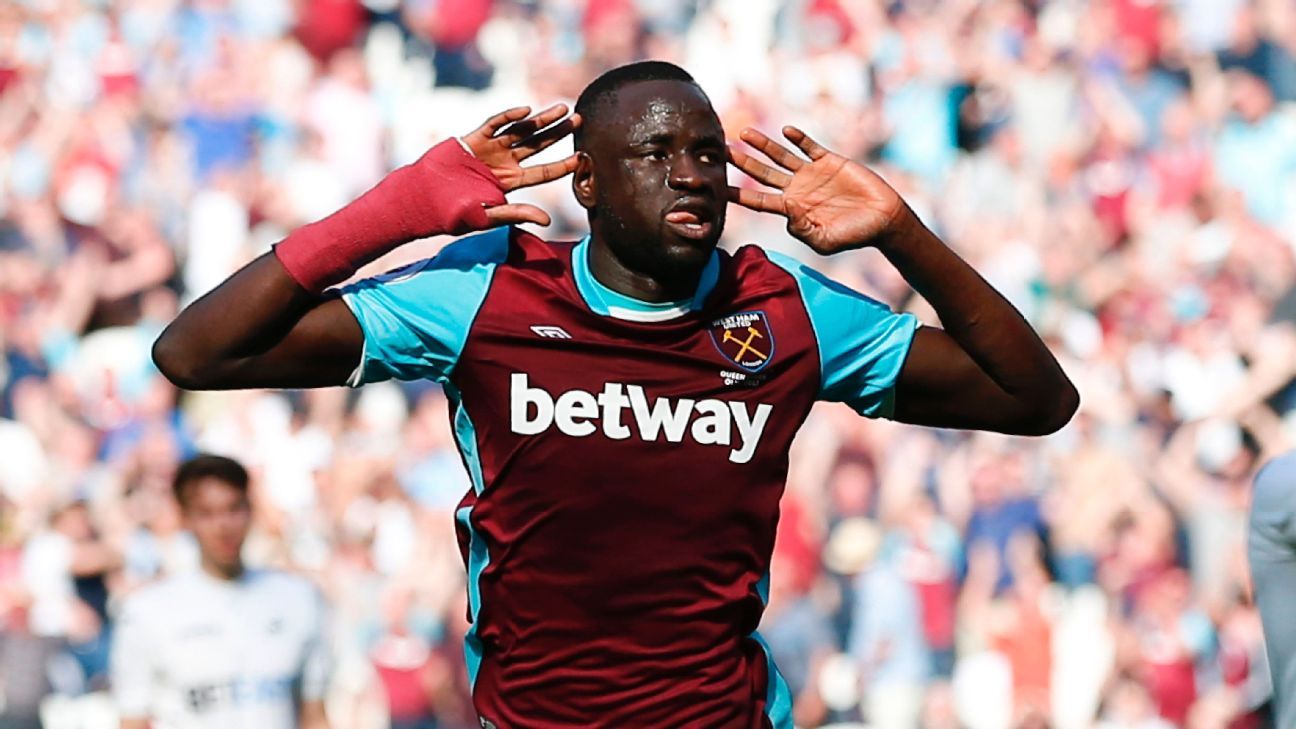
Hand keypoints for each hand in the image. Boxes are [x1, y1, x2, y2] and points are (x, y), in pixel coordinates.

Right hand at [461, 104, 581, 226]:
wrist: (423, 200)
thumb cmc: (453, 214)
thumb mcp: (488, 217)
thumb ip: (517, 214)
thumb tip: (548, 221)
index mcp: (510, 182)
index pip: (543, 172)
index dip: (563, 165)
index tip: (583, 157)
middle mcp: (504, 163)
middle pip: (538, 145)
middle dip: (558, 132)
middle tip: (579, 119)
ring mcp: (489, 149)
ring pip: (521, 130)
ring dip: (541, 119)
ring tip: (562, 109)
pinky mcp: (473, 138)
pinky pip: (493, 124)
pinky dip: (508, 116)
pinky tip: (526, 111)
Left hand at [728, 126, 910, 254]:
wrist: (883, 219)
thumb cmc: (854, 235)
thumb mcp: (826, 241)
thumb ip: (804, 231)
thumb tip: (787, 216)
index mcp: (792, 210)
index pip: (758, 201)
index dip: (738, 195)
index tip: (718, 189)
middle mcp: (797, 190)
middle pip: (762, 174)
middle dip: (742, 163)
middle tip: (721, 152)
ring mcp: (812, 174)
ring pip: (781, 156)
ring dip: (763, 145)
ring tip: (744, 133)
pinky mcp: (829, 161)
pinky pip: (810, 147)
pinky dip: (798, 138)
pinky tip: (786, 131)